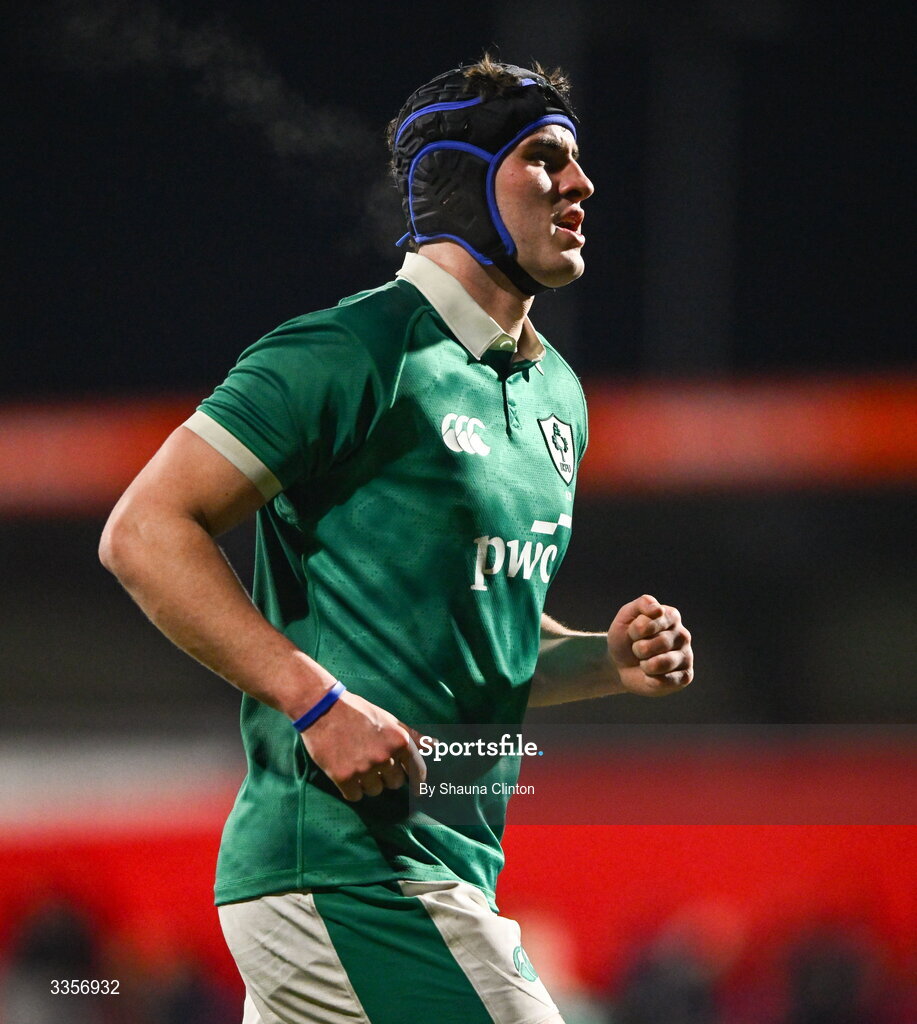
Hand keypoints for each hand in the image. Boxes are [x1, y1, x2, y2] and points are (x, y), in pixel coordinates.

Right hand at [300, 689, 427, 800]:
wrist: (322, 708)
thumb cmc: (358, 711)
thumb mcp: (389, 719)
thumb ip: (413, 736)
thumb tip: (436, 745)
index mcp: (399, 741)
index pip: (416, 771)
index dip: (417, 783)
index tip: (417, 791)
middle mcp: (385, 756)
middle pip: (395, 784)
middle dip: (386, 777)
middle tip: (373, 762)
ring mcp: (364, 768)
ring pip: (375, 791)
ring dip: (368, 783)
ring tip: (357, 763)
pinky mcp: (344, 777)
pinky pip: (355, 796)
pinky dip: (352, 790)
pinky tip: (346, 774)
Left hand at [607, 594, 693, 696]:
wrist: (620, 664)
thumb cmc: (626, 638)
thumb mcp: (626, 616)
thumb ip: (642, 604)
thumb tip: (658, 609)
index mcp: (671, 616)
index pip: (654, 619)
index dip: (636, 629)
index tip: (633, 632)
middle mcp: (683, 635)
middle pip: (660, 642)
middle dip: (639, 648)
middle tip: (637, 649)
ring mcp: (686, 656)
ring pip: (663, 663)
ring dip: (645, 665)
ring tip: (644, 662)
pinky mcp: (685, 676)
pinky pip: (666, 681)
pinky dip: (651, 680)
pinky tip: (650, 675)